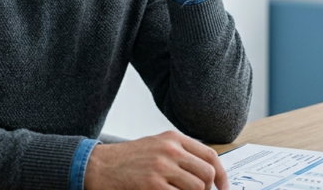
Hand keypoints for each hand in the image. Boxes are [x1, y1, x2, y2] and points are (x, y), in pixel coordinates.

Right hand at [84, 130, 228, 189]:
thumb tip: (206, 173)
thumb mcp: (156, 146)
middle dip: (206, 189)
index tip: (223, 188)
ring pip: (197, 188)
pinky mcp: (153, 184)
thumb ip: (180, 154)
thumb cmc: (127, 159)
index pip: (210, 155)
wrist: (99, 166)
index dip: (221, 175)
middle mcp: (170, 150)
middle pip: (207, 174)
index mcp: (173, 138)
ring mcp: (162, 167)